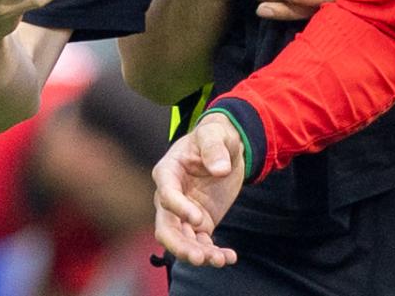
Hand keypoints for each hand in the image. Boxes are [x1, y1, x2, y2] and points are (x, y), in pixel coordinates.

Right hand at [153, 114, 246, 266]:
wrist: (226, 148)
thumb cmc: (214, 136)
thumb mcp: (215, 133)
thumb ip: (214, 148)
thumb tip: (219, 169)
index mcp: (168, 172)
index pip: (166, 195)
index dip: (178, 209)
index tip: (198, 219)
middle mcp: (170, 196)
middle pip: (166, 227)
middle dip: (180, 245)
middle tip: (199, 257)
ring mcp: (183, 213)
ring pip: (182, 240)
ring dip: (198, 254)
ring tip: (219, 260)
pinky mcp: (200, 223)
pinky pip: (202, 243)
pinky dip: (214, 253)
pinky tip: (229, 258)